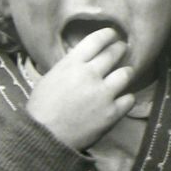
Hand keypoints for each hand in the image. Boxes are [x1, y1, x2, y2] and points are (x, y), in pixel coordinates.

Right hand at [26, 28, 135, 150]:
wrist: (45, 136)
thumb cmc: (41, 108)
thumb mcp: (50, 77)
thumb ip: (69, 67)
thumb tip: (83, 60)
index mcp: (72, 64)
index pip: (96, 40)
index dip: (107, 35)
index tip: (113, 34)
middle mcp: (90, 74)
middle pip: (114, 53)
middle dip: (120, 48)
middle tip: (123, 48)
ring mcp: (103, 94)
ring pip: (126, 74)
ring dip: (126, 72)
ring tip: (126, 73)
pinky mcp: (112, 112)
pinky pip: (129, 99)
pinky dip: (126, 98)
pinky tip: (123, 98)